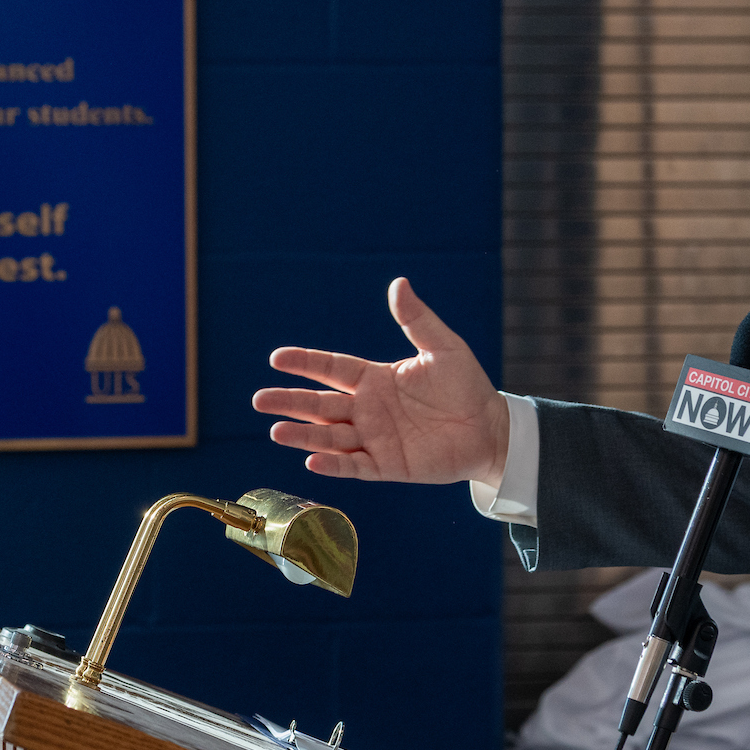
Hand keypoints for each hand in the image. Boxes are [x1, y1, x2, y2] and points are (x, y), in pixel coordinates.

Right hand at [253, 277, 509, 483]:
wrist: (489, 428)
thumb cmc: (466, 386)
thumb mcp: (442, 347)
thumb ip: (416, 320)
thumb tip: (398, 284)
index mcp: (376, 379)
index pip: (332, 368)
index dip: (306, 363)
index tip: (277, 359)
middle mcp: (368, 409)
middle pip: (320, 405)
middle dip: (290, 402)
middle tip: (259, 400)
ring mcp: (375, 439)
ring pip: (330, 437)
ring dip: (303, 435)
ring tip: (276, 431)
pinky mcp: (387, 466)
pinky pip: (355, 465)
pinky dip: (334, 465)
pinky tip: (312, 461)